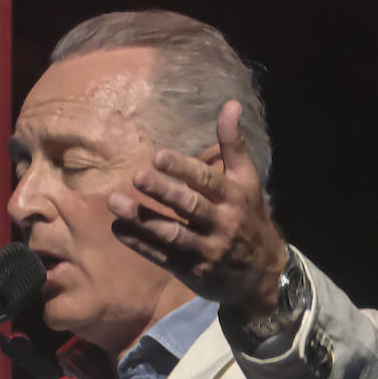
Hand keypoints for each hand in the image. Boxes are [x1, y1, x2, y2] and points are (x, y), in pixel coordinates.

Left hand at [107, 100, 287, 319]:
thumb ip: (233, 144)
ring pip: (172, 233)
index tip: (158, 156)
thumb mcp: (248, 181)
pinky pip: (163, 257)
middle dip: (163, 191)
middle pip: (189, 206)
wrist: (263, 274)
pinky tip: (118, 229)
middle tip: (136, 176)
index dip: (183, 169)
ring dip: (142, 219)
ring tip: (114, 203)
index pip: (206, 180)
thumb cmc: (250, 218)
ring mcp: (207, 250)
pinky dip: (140, 244)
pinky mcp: (193, 270)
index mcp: (234, 197)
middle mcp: (222, 223)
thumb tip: (230, 103)